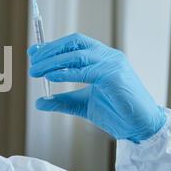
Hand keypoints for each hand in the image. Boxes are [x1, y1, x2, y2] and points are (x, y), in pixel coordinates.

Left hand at [28, 33, 165, 142]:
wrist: (138, 127)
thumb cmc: (115, 112)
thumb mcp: (81, 104)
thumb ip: (61, 101)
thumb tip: (39, 102)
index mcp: (101, 57)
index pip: (74, 43)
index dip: (52, 46)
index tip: (33, 52)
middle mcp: (107, 56)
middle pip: (74, 43)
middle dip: (50, 51)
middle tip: (32, 62)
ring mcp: (112, 63)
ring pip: (77, 55)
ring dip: (53, 62)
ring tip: (36, 70)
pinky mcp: (114, 75)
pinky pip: (85, 71)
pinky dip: (66, 73)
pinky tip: (51, 77)